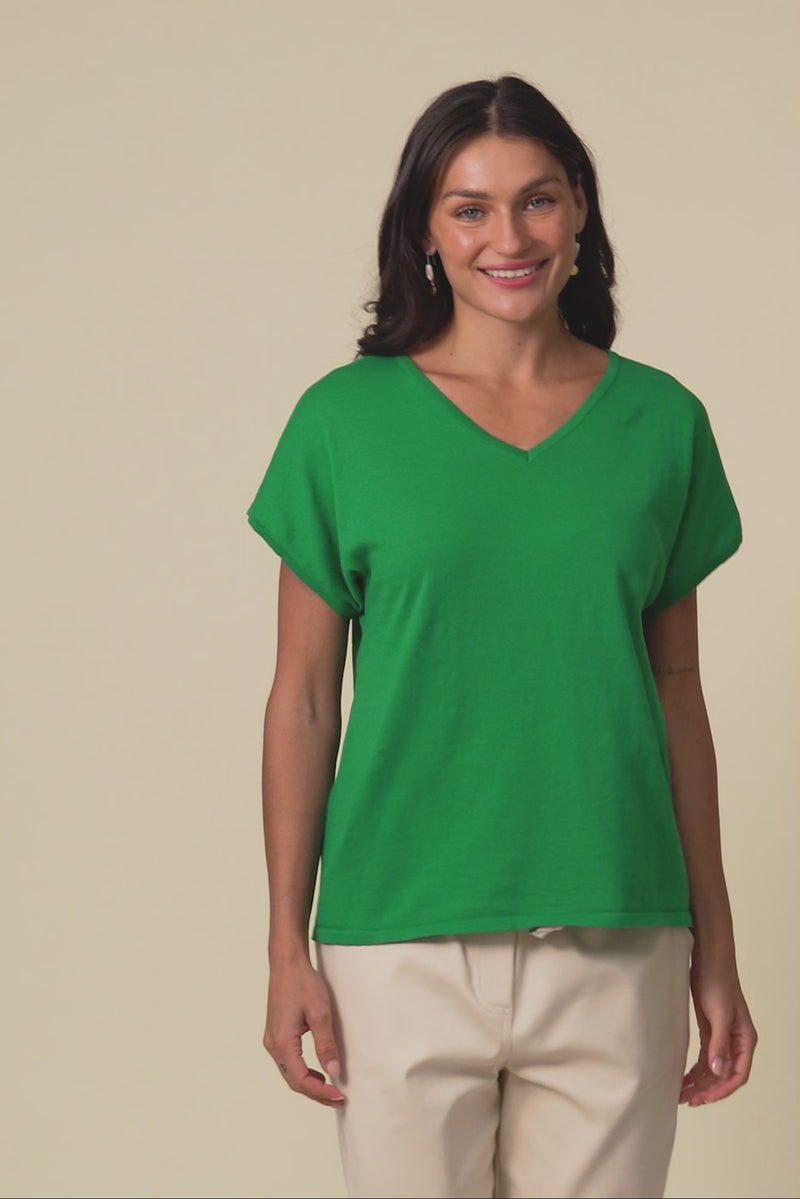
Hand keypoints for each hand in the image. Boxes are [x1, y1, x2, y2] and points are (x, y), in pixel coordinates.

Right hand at [263, 956, 344, 1107]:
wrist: (287, 964)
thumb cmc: (303, 984)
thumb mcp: (320, 1014)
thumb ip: (326, 1044)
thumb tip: (333, 1072)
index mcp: (282, 1042)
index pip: (301, 1080)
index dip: (321, 1092)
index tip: (339, 1095)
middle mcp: (273, 1045)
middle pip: (293, 1081)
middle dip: (316, 1093)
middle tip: (338, 1098)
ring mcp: (272, 1040)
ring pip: (290, 1073)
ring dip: (310, 1084)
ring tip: (331, 1088)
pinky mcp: (276, 1034)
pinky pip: (288, 1062)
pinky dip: (303, 1072)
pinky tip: (318, 1071)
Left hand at [680, 945, 756, 1106]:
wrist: (708, 958)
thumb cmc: (717, 982)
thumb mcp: (718, 1014)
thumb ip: (718, 1044)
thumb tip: (718, 1072)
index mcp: (745, 1040)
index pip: (737, 1075)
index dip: (721, 1090)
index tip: (703, 1098)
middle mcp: (736, 1042)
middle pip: (724, 1075)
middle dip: (707, 1090)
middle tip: (688, 1100)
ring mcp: (722, 1037)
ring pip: (713, 1068)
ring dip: (700, 1082)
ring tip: (682, 1093)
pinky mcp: (709, 1030)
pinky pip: (704, 1057)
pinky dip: (695, 1069)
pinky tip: (684, 1077)